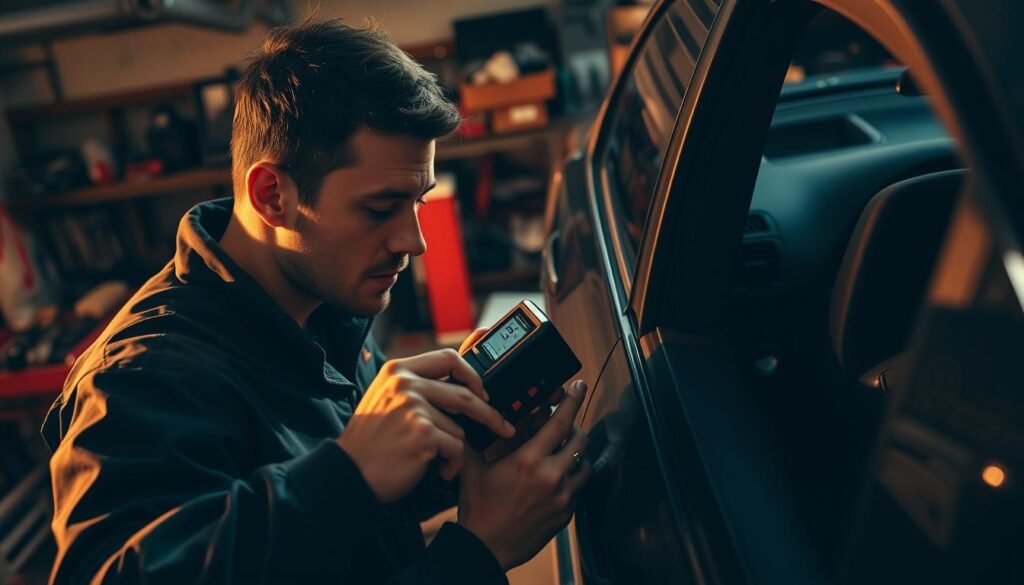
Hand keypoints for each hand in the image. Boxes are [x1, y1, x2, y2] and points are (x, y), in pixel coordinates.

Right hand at [338, 349, 515, 502]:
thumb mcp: (387, 401)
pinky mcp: (423, 433)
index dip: (472, 374)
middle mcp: (405, 383)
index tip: (483, 391)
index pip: (448, 357)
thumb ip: (417, 386)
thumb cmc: (371, 443)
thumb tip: (461, 381)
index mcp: (398, 370)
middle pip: (465, 392)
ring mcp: (414, 407)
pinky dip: (452, 465)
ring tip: (440, 462)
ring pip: (460, 427)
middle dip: (489, 413)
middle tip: (503, 427)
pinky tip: (438, 472)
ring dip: (456, 450)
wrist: (348, 474)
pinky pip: (456, 448)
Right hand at [458, 379, 590, 569]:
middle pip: (581, 440)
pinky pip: (579, 488)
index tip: (579, 388)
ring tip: (562, 453)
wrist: (485, 547)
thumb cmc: (478, 509)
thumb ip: (478, 437)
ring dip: (577, 455)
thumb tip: (478, 415)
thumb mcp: (473, 467)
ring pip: (586, 465)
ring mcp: (562, 497)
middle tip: (564, 426)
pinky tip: (557, 478)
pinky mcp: (566, 514)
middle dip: (575, 428)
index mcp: (528, 461)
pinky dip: (572, 479)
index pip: (560, 422)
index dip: (572, 400)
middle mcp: (551, 477)